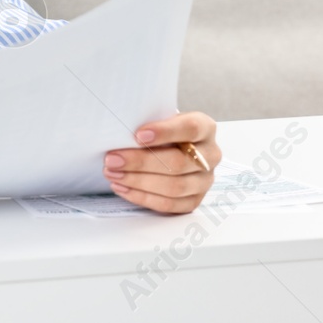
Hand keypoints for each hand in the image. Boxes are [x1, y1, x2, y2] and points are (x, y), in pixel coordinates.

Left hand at [103, 111, 219, 214]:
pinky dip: (142, 197)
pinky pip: (169, 204)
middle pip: (178, 163)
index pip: (190, 128)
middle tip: (112, 159)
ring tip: (113, 174)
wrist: (170, 146)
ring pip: (173, 187)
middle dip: (140, 162)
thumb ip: (148, 121)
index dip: (164, 132)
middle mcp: (210, 155)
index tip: (138, 135)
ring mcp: (204, 180)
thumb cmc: (162, 131)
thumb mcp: (159, 118)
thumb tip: (120, 131)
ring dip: (137, 182)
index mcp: (205, 128)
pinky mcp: (194, 200)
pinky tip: (122, 188)